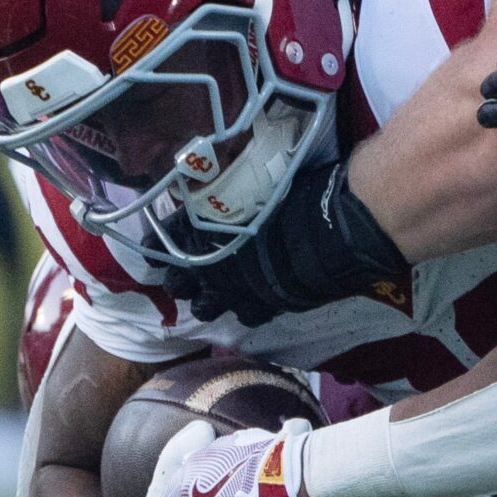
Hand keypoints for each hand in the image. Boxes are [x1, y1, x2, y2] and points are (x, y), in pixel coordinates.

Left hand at [181, 154, 409, 324]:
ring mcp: (238, 291)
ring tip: (216, 295)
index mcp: (204, 230)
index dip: (163, 243)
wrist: (334, 230)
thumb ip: (233, 195)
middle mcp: (212, 266)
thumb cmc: (298, 197)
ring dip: (210, 300)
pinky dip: (247, 308)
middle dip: (181, 280)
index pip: (168, 239)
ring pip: (207, 307)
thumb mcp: (256, 184)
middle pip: (179, 283)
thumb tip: (224, 182)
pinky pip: (248, 315)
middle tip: (187, 275)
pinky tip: (253, 300)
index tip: (162, 246)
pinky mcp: (266, 307)